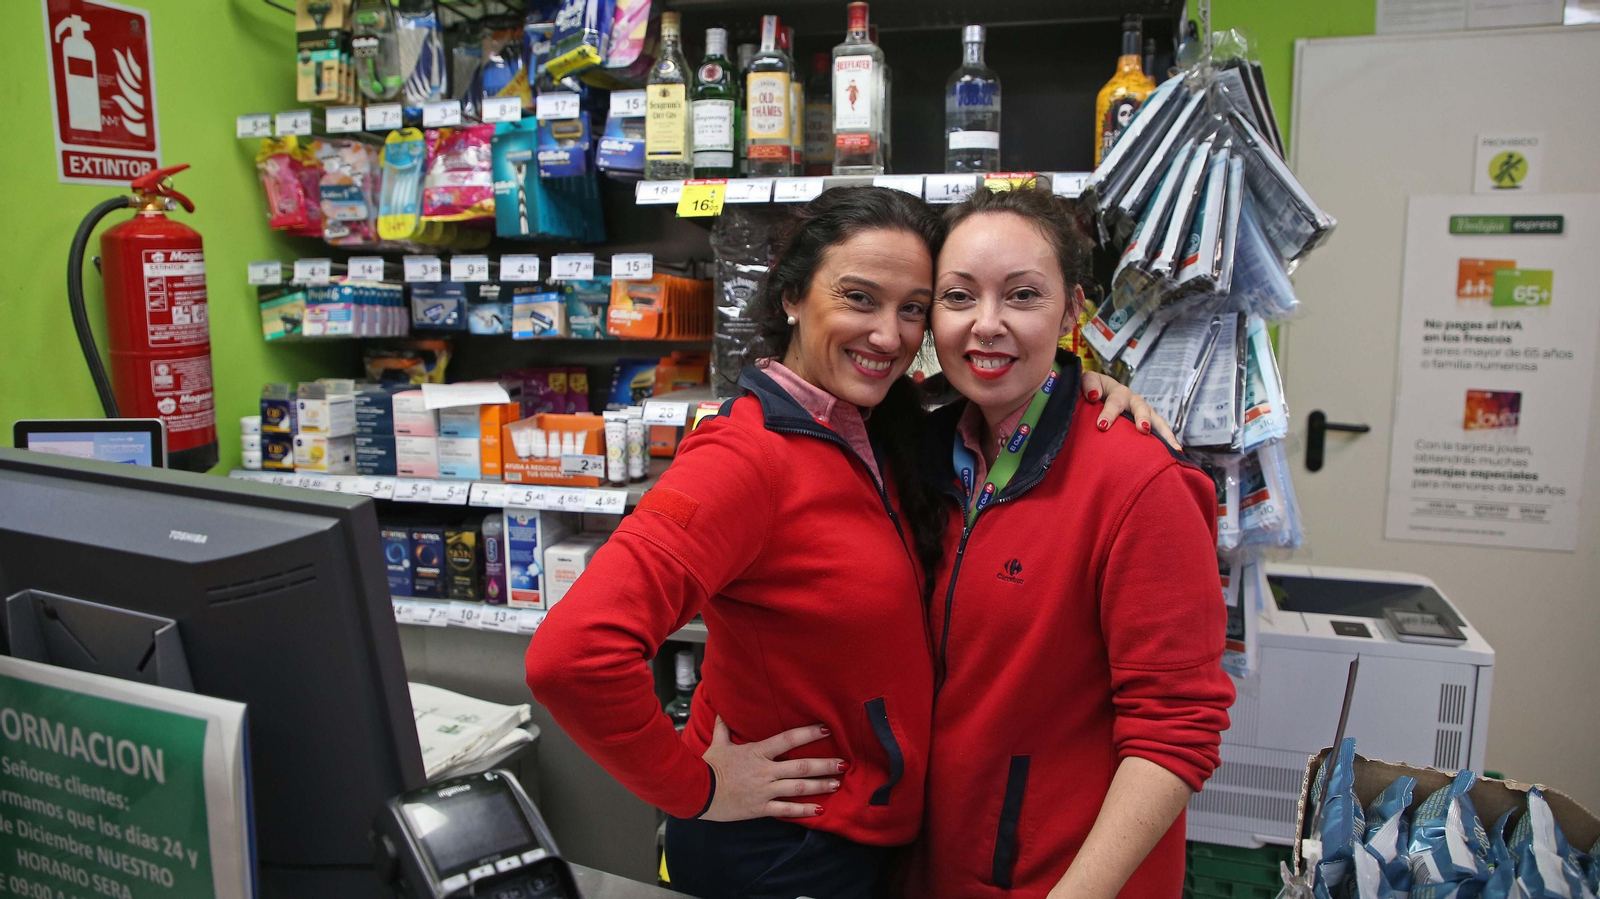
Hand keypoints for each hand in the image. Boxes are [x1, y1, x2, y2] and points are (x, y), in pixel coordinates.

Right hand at [699, 717, 843, 820]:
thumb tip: (723, 708)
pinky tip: (819, 809)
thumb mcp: (718, 743)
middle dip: (824, 764)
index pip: (788, 739)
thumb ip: (724, 727)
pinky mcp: (761, 808)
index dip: (808, 733)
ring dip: (820, 785)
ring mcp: (765, 790)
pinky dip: (803, 810)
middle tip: (843, 763)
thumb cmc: (708, 766)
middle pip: (801, 766)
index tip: (826, 729)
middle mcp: (765, 771)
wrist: (698, 792)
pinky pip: (786, 810)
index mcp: (757, 752)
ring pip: (798, 788)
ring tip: (837, 783)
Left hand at [1079, 371, 1179, 447]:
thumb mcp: (1087, 382)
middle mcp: (1133, 400)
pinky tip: (1176, 452)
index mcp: (1118, 391)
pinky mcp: (1148, 423)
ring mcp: (1143, 412)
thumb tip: (1094, 395)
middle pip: (1141, 407)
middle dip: (1143, 417)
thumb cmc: (1092, 391)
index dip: (1109, 412)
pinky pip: (1161, 431)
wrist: (1098, 393)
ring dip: (1163, 432)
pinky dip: (1169, 440)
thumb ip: (1089, 384)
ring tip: (1170, 446)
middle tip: (1143, 429)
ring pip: (1156, 420)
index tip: (1102, 425)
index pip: (1115, 401)